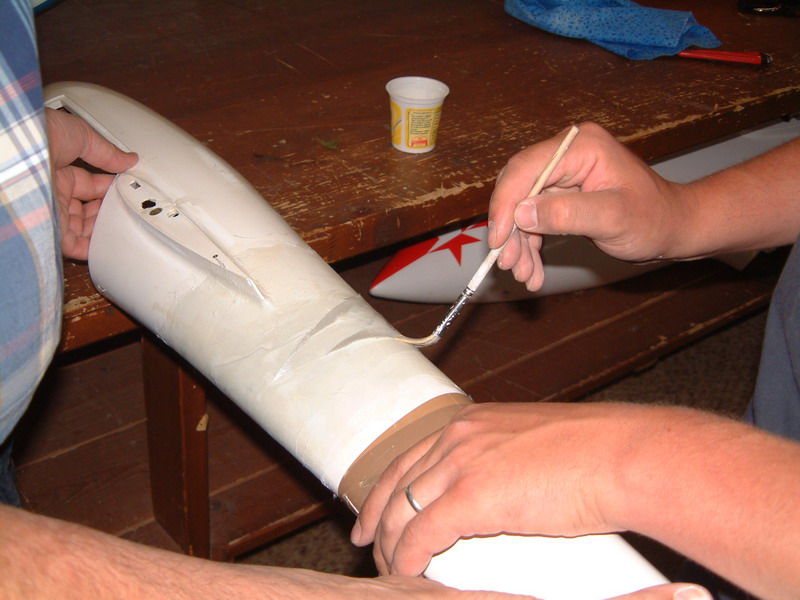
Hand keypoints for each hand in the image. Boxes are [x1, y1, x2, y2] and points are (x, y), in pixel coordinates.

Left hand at [45, 108, 137, 259]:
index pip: (89, 186)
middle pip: (87, 210)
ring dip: (104, 229)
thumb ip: (106, 151)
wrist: (15, 156)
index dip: (109, 189)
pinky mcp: (50, 231)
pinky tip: (109, 244)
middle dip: (108, 211)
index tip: (127, 189)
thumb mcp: (79, 135)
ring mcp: (52, 214)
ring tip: (125, 225)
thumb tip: (129, 160)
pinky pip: (74, 246)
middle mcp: (53, 195)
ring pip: (83, 229)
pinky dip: (92, 248)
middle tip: (127, 209)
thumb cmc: (37, 138)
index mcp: (57, 172)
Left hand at [351, 402, 656, 576]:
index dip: (389, 486)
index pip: (412, 456)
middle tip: (364, 541)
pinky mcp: (471, 496)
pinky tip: (407, 574)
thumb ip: (507, 460)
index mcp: (472, 422)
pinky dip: (409, 558)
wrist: (625, 456)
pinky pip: (422, 534)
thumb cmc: (599, 455)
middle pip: (397, 480)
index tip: (376, 511)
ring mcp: (462, 463)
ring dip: (392, 545)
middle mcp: (459, 436)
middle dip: (376, 515)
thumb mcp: (537, 446)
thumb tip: (502, 486)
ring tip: (389, 570)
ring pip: (403, 510)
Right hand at [488, 122, 681, 290]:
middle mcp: (567, 153)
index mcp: (581, 146)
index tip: (499, 239)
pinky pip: (534, 217)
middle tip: (508, 264)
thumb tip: (521, 214)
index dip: (506, 204)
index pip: (526, 169)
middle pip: (518, 188)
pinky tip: (532, 268)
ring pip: (522, 207)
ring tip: (524, 273)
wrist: (672, 227)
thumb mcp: (612, 218)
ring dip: (519, 243)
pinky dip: (530, 243)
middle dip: (511, 230)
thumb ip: (566, 213)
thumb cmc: (653, 218)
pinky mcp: (562, 192)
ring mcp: (563, 173)